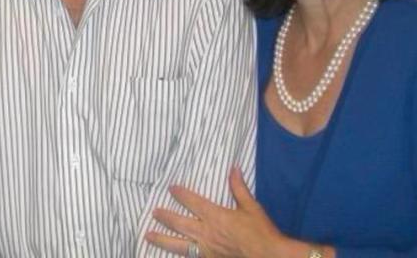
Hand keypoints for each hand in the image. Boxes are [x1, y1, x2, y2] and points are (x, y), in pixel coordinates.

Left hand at [146, 167, 294, 257]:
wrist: (269, 256)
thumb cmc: (261, 231)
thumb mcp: (251, 207)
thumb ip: (239, 188)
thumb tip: (233, 168)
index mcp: (215, 216)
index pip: (192, 202)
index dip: (180, 194)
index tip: (171, 188)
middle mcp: (206, 233)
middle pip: (179, 224)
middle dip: (165, 217)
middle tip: (153, 212)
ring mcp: (206, 250)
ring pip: (179, 244)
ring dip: (162, 239)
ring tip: (148, 235)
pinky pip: (190, 257)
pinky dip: (180, 255)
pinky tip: (172, 254)